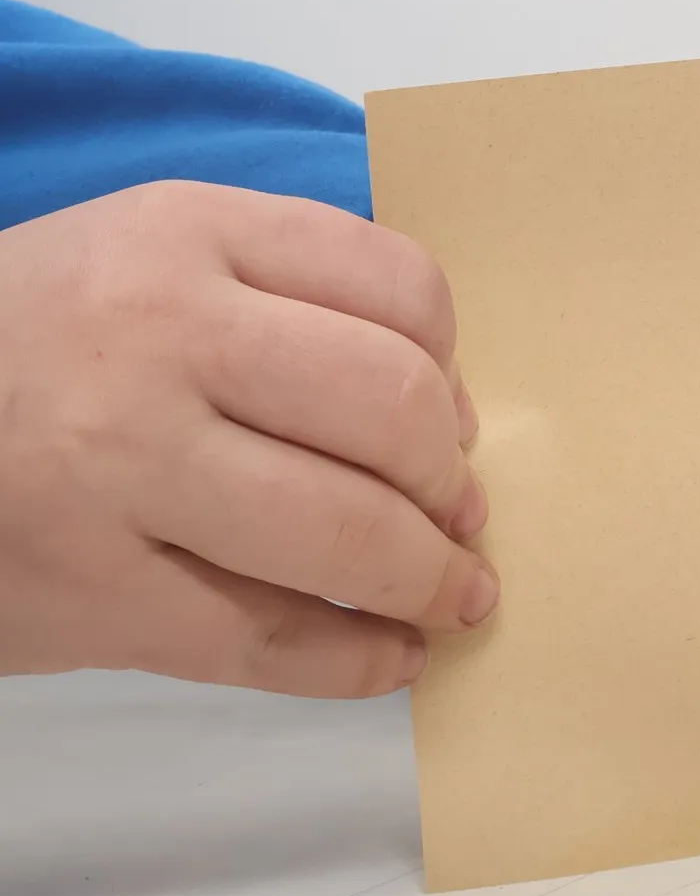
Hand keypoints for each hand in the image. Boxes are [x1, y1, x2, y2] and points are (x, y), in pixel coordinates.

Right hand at [0, 180, 495, 696]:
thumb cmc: (37, 336)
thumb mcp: (152, 252)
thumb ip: (286, 292)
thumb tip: (441, 406)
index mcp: (190, 234)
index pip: (396, 284)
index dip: (453, 361)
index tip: (455, 413)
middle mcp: (160, 338)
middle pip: (390, 407)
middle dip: (451, 477)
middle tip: (462, 512)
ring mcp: (119, 469)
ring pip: (342, 532)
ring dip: (429, 576)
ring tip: (452, 592)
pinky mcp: (85, 592)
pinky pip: (261, 638)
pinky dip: (352, 661)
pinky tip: (391, 658)